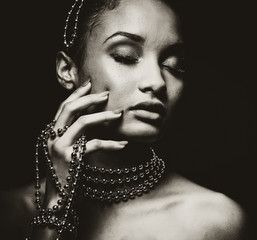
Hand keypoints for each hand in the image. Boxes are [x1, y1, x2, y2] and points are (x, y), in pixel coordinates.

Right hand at [44, 80, 126, 204]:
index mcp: (52, 132)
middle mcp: (53, 136)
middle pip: (70, 109)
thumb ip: (76, 135)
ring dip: (103, 116)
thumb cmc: (66, 172)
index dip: (76, 94)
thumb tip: (94, 118)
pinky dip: (111, 144)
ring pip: (82, 123)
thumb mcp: (69, 149)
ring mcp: (60, 147)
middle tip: (106, 94)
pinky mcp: (70, 158)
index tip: (89, 84)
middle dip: (89, 99)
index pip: (63, 107)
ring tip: (118, 114)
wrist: (58, 198)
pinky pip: (94, 145)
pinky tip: (123, 144)